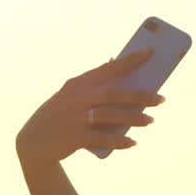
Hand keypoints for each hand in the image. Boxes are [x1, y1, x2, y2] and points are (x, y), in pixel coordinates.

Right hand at [15, 47, 166, 170]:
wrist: (34, 142)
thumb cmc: (62, 115)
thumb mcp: (72, 96)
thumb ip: (94, 83)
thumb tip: (115, 61)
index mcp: (78, 83)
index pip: (108, 68)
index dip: (130, 60)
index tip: (151, 52)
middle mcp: (76, 98)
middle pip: (113, 93)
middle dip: (140, 95)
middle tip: (162, 99)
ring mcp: (74, 117)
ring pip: (110, 115)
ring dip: (133, 118)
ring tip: (151, 121)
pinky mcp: (74, 137)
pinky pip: (102, 138)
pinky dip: (119, 141)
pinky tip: (133, 142)